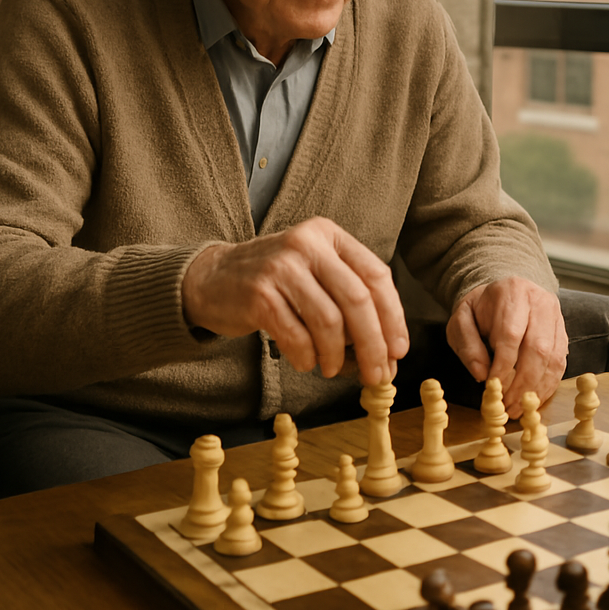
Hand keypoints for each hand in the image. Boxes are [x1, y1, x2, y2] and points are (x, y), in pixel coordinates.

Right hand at [182, 217, 407, 384]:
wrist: (209, 280)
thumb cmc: (275, 283)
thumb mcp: (315, 272)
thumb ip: (349, 299)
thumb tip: (388, 350)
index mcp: (329, 236)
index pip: (376, 276)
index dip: (393, 316)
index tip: (399, 348)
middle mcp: (307, 244)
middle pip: (357, 300)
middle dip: (373, 343)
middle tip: (378, 373)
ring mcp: (281, 267)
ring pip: (329, 321)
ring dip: (337, 355)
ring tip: (333, 369)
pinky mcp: (259, 294)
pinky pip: (296, 335)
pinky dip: (306, 357)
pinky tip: (306, 363)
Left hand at [447, 277, 566, 410]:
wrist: (503, 294)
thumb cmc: (480, 311)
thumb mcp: (461, 321)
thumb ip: (467, 345)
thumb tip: (481, 374)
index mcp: (512, 292)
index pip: (511, 334)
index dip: (503, 365)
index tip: (492, 387)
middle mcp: (540, 301)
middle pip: (538, 348)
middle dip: (522, 383)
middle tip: (508, 405)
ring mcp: (555, 316)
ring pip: (553, 357)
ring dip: (537, 388)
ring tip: (520, 407)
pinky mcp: (563, 331)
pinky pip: (560, 362)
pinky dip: (548, 384)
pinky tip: (534, 398)